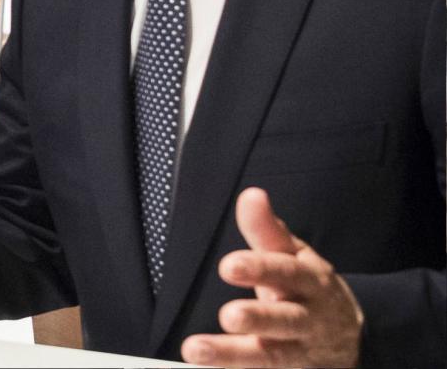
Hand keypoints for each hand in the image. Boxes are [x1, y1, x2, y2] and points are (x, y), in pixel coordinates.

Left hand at [181, 187, 362, 367]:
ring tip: (196, 351)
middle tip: (229, 316)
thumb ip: (267, 229)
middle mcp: (308, 319)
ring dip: (234, 357)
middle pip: (285, 321)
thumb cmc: (308, 287)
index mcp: (309, 282)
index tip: (228, 265)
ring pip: (273, 357)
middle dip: (258, 319)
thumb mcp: (294, 254)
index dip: (259, 269)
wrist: (353, 335)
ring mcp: (303, 352)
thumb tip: (251, 195)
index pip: (285, 273)